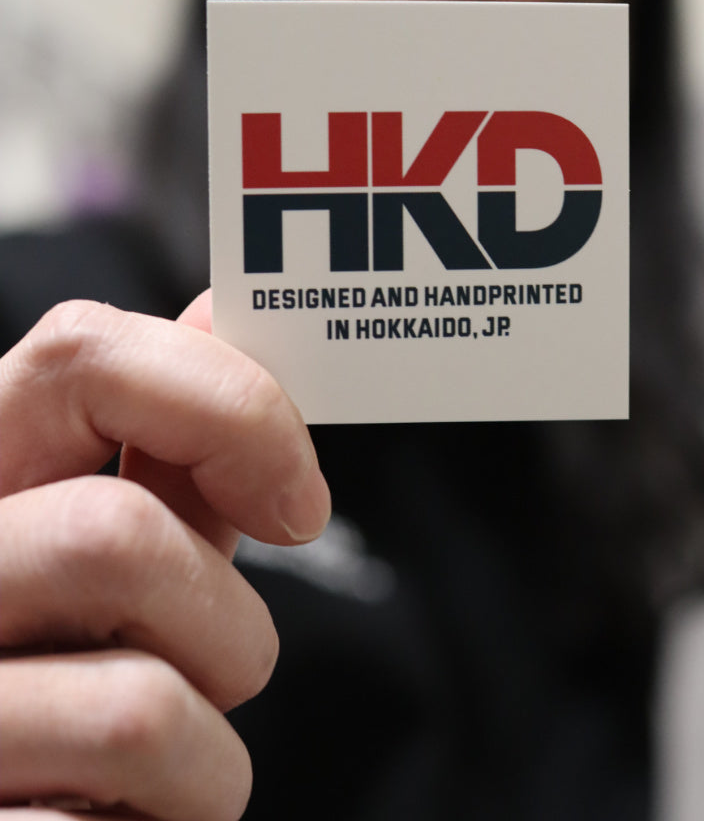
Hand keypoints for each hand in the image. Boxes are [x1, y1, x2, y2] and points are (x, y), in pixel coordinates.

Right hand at [0, 294, 329, 819]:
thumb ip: (164, 451)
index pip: (84, 356)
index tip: (298, 500)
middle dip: (223, 625)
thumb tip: (219, 307)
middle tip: (212, 674)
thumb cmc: (52, 674)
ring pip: (141, 708)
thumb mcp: (97, 552)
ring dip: (207, 759)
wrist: (3, 807)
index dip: (228, 406)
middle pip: (119, 535)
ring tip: (154, 771)